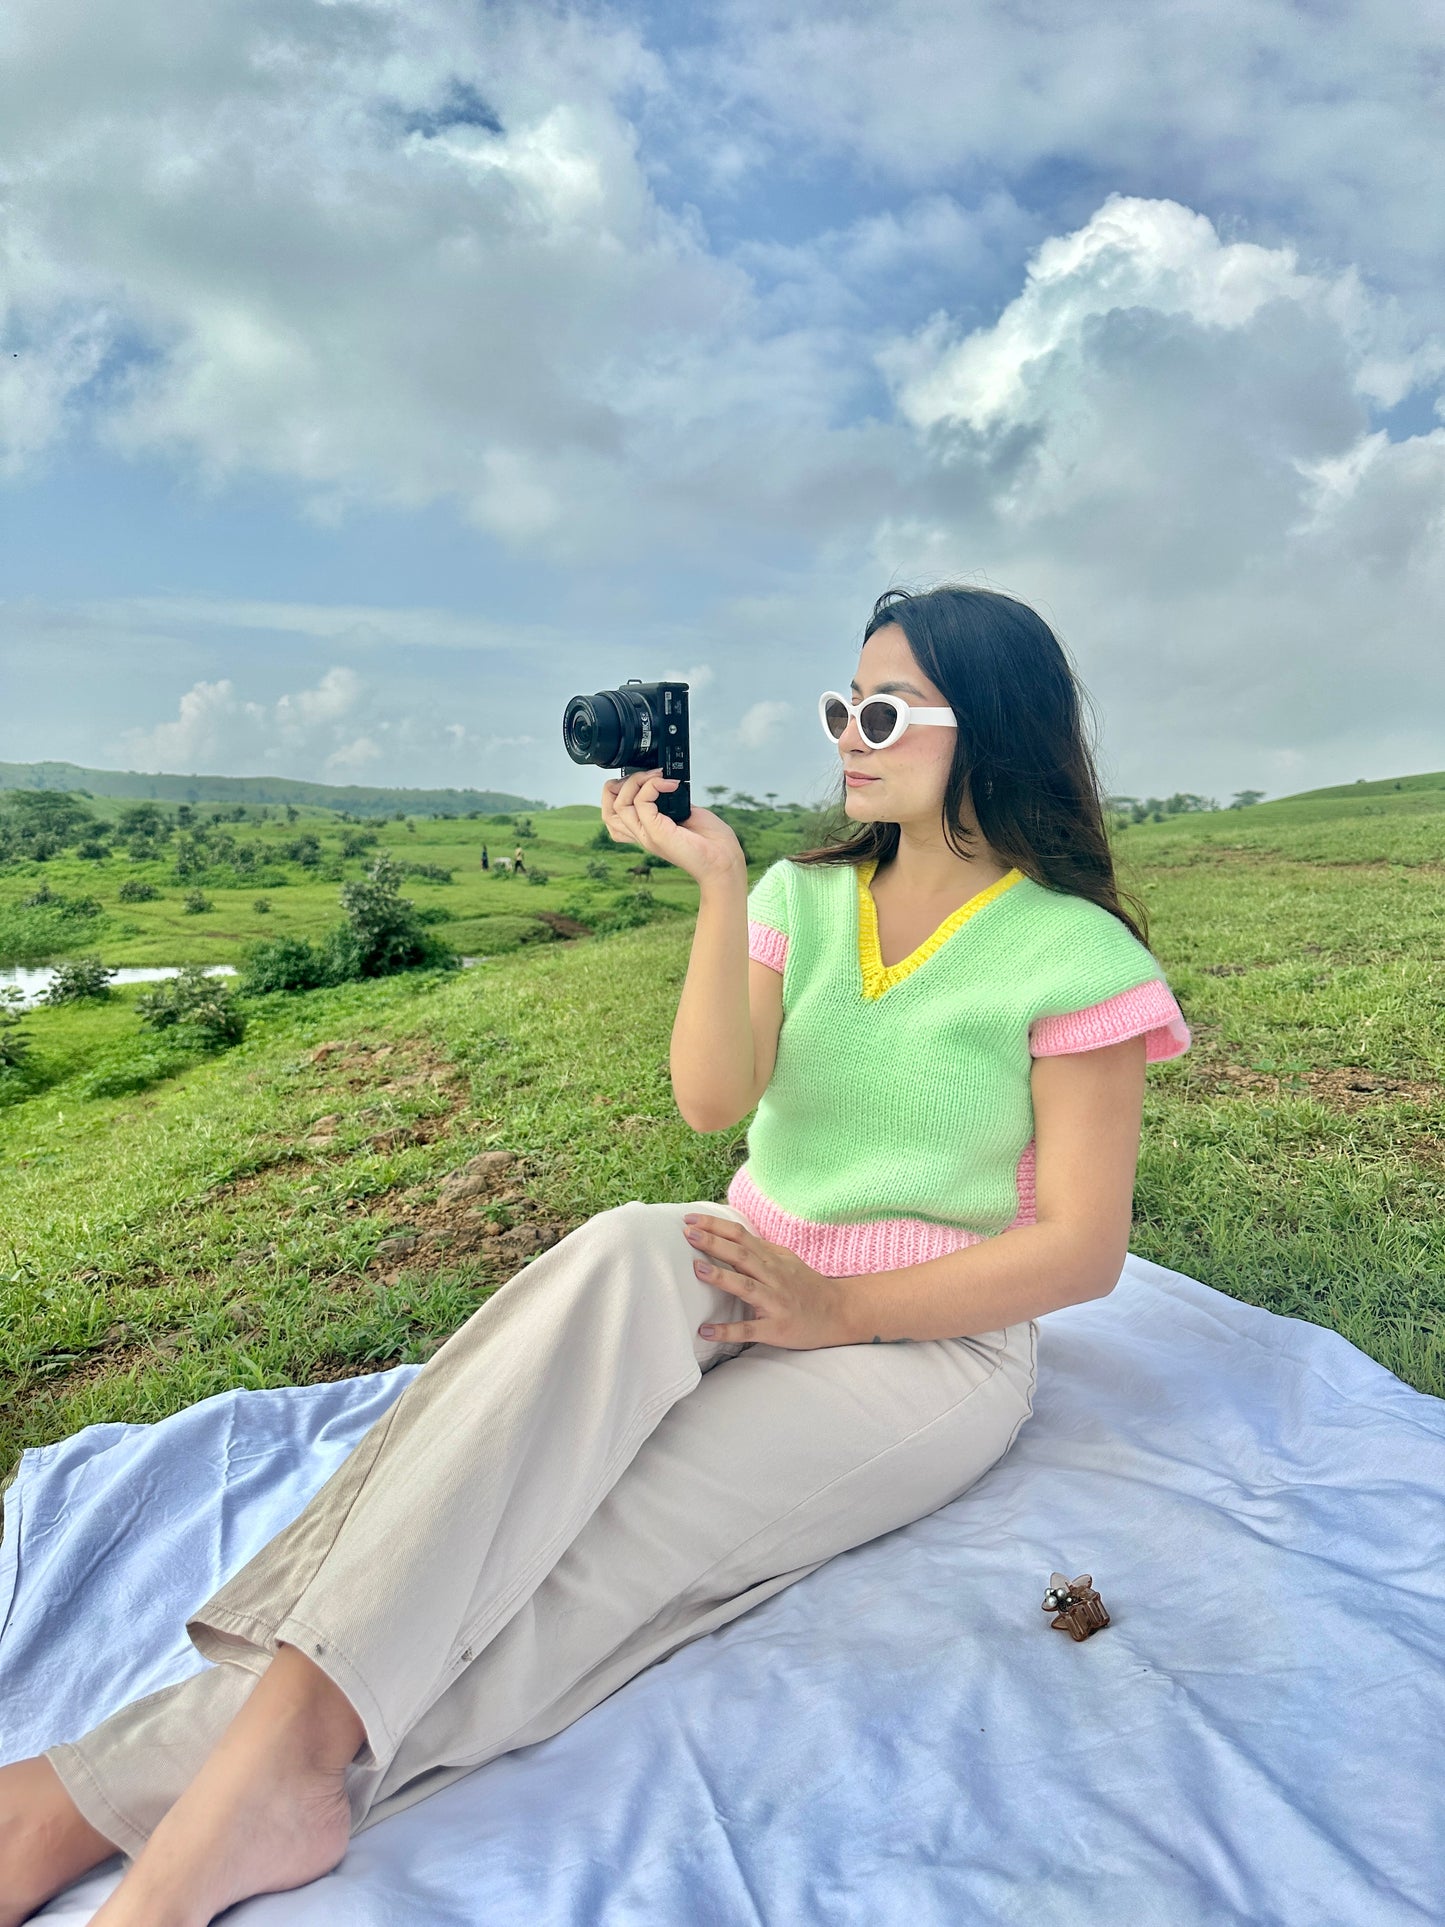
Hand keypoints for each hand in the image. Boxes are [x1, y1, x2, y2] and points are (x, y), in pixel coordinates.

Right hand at [601, 769, 746, 886]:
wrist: (723, 860)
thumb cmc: (710, 841)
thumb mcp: (683, 813)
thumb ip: (667, 801)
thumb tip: (662, 783)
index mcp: (645, 831)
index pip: (612, 814)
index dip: (618, 791)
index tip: (643, 779)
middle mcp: (641, 834)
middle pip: (608, 808)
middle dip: (622, 783)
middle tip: (649, 775)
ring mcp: (646, 835)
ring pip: (619, 804)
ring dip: (637, 781)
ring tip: (659, 777)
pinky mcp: (656, 833)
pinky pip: (640, 802)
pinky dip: (653, 786)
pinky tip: (671, 785)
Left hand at [682, 1215, 853, 1349]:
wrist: (839, 1313)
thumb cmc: (806, 1287)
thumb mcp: (786, 1261)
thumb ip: (761, 1250)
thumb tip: (731, 1235)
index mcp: (773, 1259)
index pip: (741, 1236)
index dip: (716, 1226)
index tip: (690, 1219)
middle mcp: (774, 1277)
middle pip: (741, 1255)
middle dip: (714, 1243)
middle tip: (688, 1233)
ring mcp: (775, 1302)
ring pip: (746, 1286)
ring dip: (721, 1277)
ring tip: (696, 1269)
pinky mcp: (776, 1328)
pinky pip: (750, 1329)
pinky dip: (727, 1330)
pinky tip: (705, 1330)